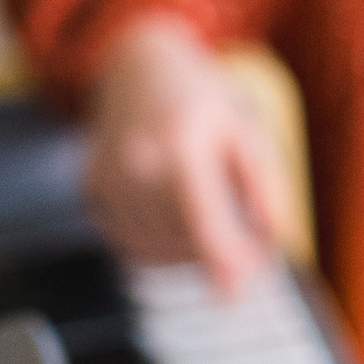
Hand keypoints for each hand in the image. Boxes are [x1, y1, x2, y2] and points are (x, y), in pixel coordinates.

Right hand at [85, 16, 286, 293]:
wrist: (137, 67)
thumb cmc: (200, 99)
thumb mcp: (245, 129)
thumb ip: (262, 185)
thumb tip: (271, 239)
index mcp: (180, 145)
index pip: (201, 222)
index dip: (220, 264)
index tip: (234, 296)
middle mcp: (136, 165)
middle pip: (179, 242)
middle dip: (215, 256)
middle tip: (248, 251)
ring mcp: (107, 179)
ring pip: (151, 250)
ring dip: (186, 256)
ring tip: (211, 230)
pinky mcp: (91, 190)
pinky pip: (127, 242)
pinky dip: (156, 247)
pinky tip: (175, 224)